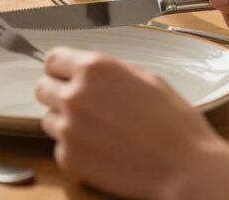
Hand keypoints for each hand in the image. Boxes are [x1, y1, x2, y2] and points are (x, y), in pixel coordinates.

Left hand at [36, 47, 228, 199]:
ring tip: (98, 131)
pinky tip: (102, 151)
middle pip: (43, 88)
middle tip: (83, 105)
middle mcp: (75, 95)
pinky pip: (60, 148)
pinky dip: (75, 150)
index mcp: (94, 68)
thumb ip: (109, 71)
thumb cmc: (174, 122)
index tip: (66, 76)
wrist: (186, 168)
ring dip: (66, 122)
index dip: (61, 69)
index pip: (52, 60)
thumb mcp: (145, 78)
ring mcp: (69, 129)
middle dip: (59, 94)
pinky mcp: (69, 159)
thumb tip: (86, 70)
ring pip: (48, 119)